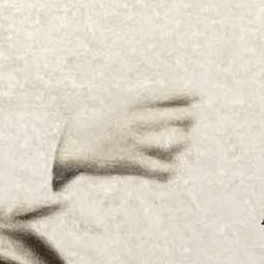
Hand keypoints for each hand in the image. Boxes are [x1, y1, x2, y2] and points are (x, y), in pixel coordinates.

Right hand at [54, 87, 197, 185]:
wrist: (67, 145)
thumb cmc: (90, 119)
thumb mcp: (111, 100)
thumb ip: (135, 99)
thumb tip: (162, 96)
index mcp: (130, 101)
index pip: (166, 94)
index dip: (185, 93)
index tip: (196, 95)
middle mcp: (136, 121)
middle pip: (179, 117)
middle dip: (188, 118)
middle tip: (187, 120)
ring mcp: (136, 143)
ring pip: (177, 142)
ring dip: (182, 142)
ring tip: (179, 141)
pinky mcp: (132, 165)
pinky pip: (164, 170)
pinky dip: (168, 169)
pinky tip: (165, 165)